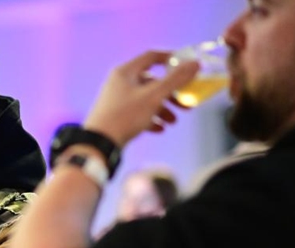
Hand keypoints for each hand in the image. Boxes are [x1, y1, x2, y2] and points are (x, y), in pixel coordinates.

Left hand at [83, 51, 199, 147]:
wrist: (99, 143)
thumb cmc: (124, 117)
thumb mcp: (154, 97)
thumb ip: (175, 80)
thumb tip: (195, 64)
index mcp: (125, 72)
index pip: (151, 57)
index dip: (171, 59)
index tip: (186, 66)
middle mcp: (119, 83)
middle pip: (152, 82)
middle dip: (171, 94)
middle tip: (186, 104)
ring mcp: (116, 100)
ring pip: (146, 100)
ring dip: (163, 109)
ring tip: (172, 122)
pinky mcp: (116, 116)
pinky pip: (137, 114)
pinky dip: (150, 120)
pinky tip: (159, 129)